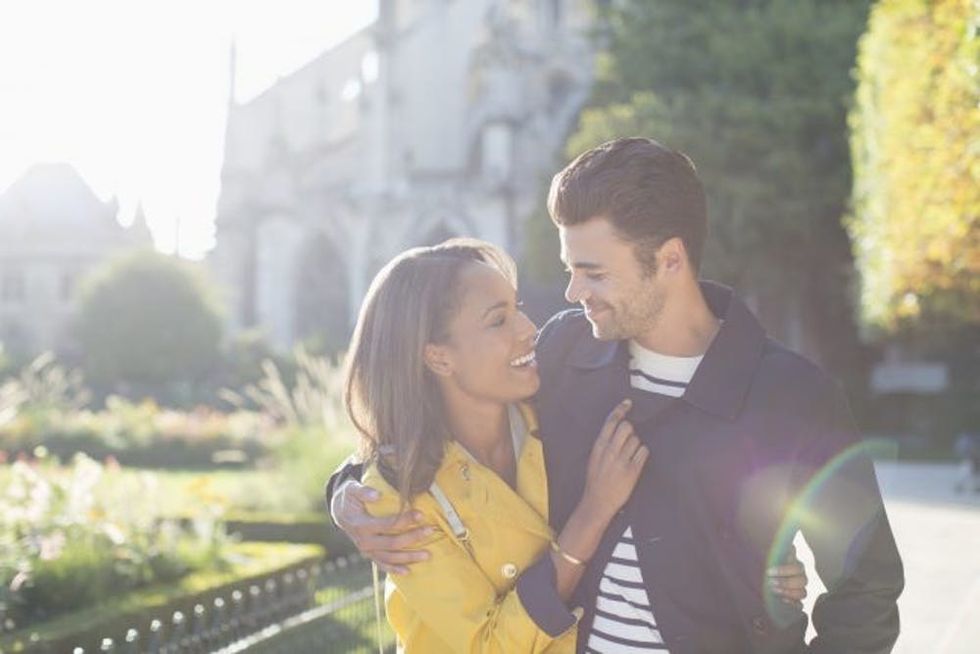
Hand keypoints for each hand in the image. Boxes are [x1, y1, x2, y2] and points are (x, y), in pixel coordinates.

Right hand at [331, 480, 432, 573]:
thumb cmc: (349, 497)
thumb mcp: (351, 489)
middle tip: (430, 531)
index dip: (405, 520)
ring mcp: (367, 551)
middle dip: (413, 538)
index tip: (421, 515)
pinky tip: (408, 571)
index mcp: (361, 525)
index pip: (387, 525)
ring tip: (428, 555)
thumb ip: (363, 491)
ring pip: (390, 558)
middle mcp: (364, 541)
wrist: (340, 511)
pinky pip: (382, 565)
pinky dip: (394, 570)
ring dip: (409, 557)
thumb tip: (377, 495)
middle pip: (392, 543)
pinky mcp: (370, 555)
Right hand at [581, 399, 648, 520]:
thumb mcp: (594, 458)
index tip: (628, 403)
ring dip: (636, 445)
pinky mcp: (633, 470)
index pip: (611, 422)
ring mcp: (622, 460)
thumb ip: (604, 443)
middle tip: (628, 439)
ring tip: (629, 456)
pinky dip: (642, 454)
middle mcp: (610, 451)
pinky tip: (636, 461)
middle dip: (630, 430)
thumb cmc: (596, 480)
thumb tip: (617, 428)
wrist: (598, 501)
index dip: (620, 410)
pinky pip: (643, 452)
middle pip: (627, 427)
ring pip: (636, 439)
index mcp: (599, 446)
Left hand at [767, 547, 807, 606]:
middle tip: (770, 582)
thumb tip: (785, 544)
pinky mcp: (797, 602)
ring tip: (774, 590)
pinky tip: (782, 600)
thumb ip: (774, 551)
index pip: (797, 566)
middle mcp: (799, 576)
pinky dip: (793, 604)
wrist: (758, 582)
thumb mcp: (765, 557)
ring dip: (788, 592)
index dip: (785, 569)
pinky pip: (801, 605)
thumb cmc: (763, 566)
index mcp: (793, 564)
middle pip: (802, 580)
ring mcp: (799, 589)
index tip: (769, 571)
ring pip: (803, 593)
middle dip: (786, 582)